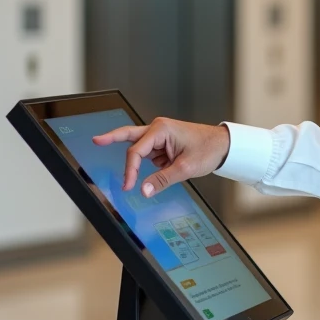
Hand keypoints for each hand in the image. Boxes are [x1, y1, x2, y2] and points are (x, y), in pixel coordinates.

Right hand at [93, 118, 229, 197]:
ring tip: (163, 163)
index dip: (130, 170)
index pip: (136, 151)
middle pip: (129, 136)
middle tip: (96, 140)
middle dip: (112, 138)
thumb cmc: (208, 149)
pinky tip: (163, 167)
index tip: (128, 186)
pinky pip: (150, 156)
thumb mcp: (185, 168)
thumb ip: (162, 179)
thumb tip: (144, 190)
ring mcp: (160, 136)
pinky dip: (151, 164)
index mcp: (161, 129)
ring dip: (140, 162)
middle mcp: (158, 129)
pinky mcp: (163, 144)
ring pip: (140, 150)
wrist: (224, 145)